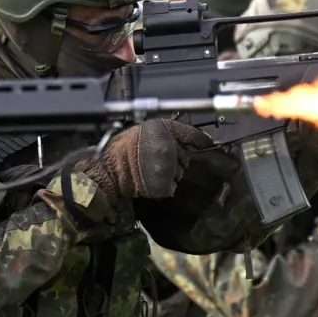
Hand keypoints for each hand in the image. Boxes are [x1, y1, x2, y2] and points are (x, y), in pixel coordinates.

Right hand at [83, 119, 213, 201]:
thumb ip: (166, 132)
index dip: (199, 139)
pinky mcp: (165, 186)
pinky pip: (172, 186)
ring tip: (150, 169)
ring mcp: (168, 168)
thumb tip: (193, 138)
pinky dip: (165, 185)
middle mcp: (170, 148)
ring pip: (179, 172)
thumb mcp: (145, 130)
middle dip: (176, 158)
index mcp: (163, 130)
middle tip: (156, 158)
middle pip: (185, 156)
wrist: (109, 169)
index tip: (207, 142)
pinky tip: (151, 179)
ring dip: (170, 172)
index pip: (190, 134)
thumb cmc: (123, 148)